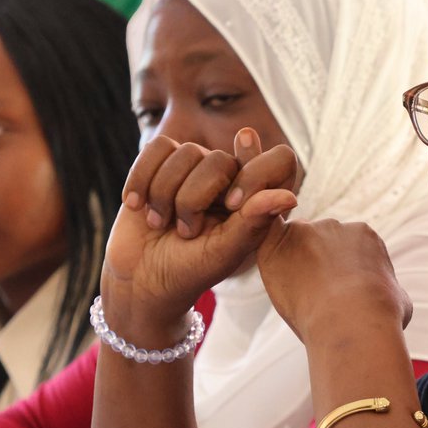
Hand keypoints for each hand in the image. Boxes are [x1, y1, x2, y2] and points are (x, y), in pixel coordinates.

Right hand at [102, 128, 297, 333]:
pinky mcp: (161, 163)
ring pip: (183, 152)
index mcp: (253, 198)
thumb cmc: (188, 271)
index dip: (255, 175)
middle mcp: (228, 176)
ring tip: (160, 224)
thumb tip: (290, 196)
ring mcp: (193, 167)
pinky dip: (142, 179)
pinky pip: (156, 148)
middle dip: (193, 200)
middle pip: (218, 160)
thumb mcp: (224, 253)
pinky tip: (137, 205)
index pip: (277, 161)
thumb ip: (255, 223)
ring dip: (164, 195)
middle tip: (185, 233)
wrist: (140, 280)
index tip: (232, 206)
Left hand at [256, 218, 411, 342]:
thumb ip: (389, 289)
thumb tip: (392, 298)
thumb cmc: (379, 317)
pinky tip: (271, 270)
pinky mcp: (277, 243)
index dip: (338, 273)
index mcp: (365, 237)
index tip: (336, 294)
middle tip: (314, 300)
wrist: (352, 319)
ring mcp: (305, 232)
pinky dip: (266, 251)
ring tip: (299, 300)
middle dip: (313, 267)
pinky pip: (265, 237)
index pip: (345, 248)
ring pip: (291, 247)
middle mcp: (336, 227)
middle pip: (317, 243)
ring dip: (291, 268)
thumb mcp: (401, 302)